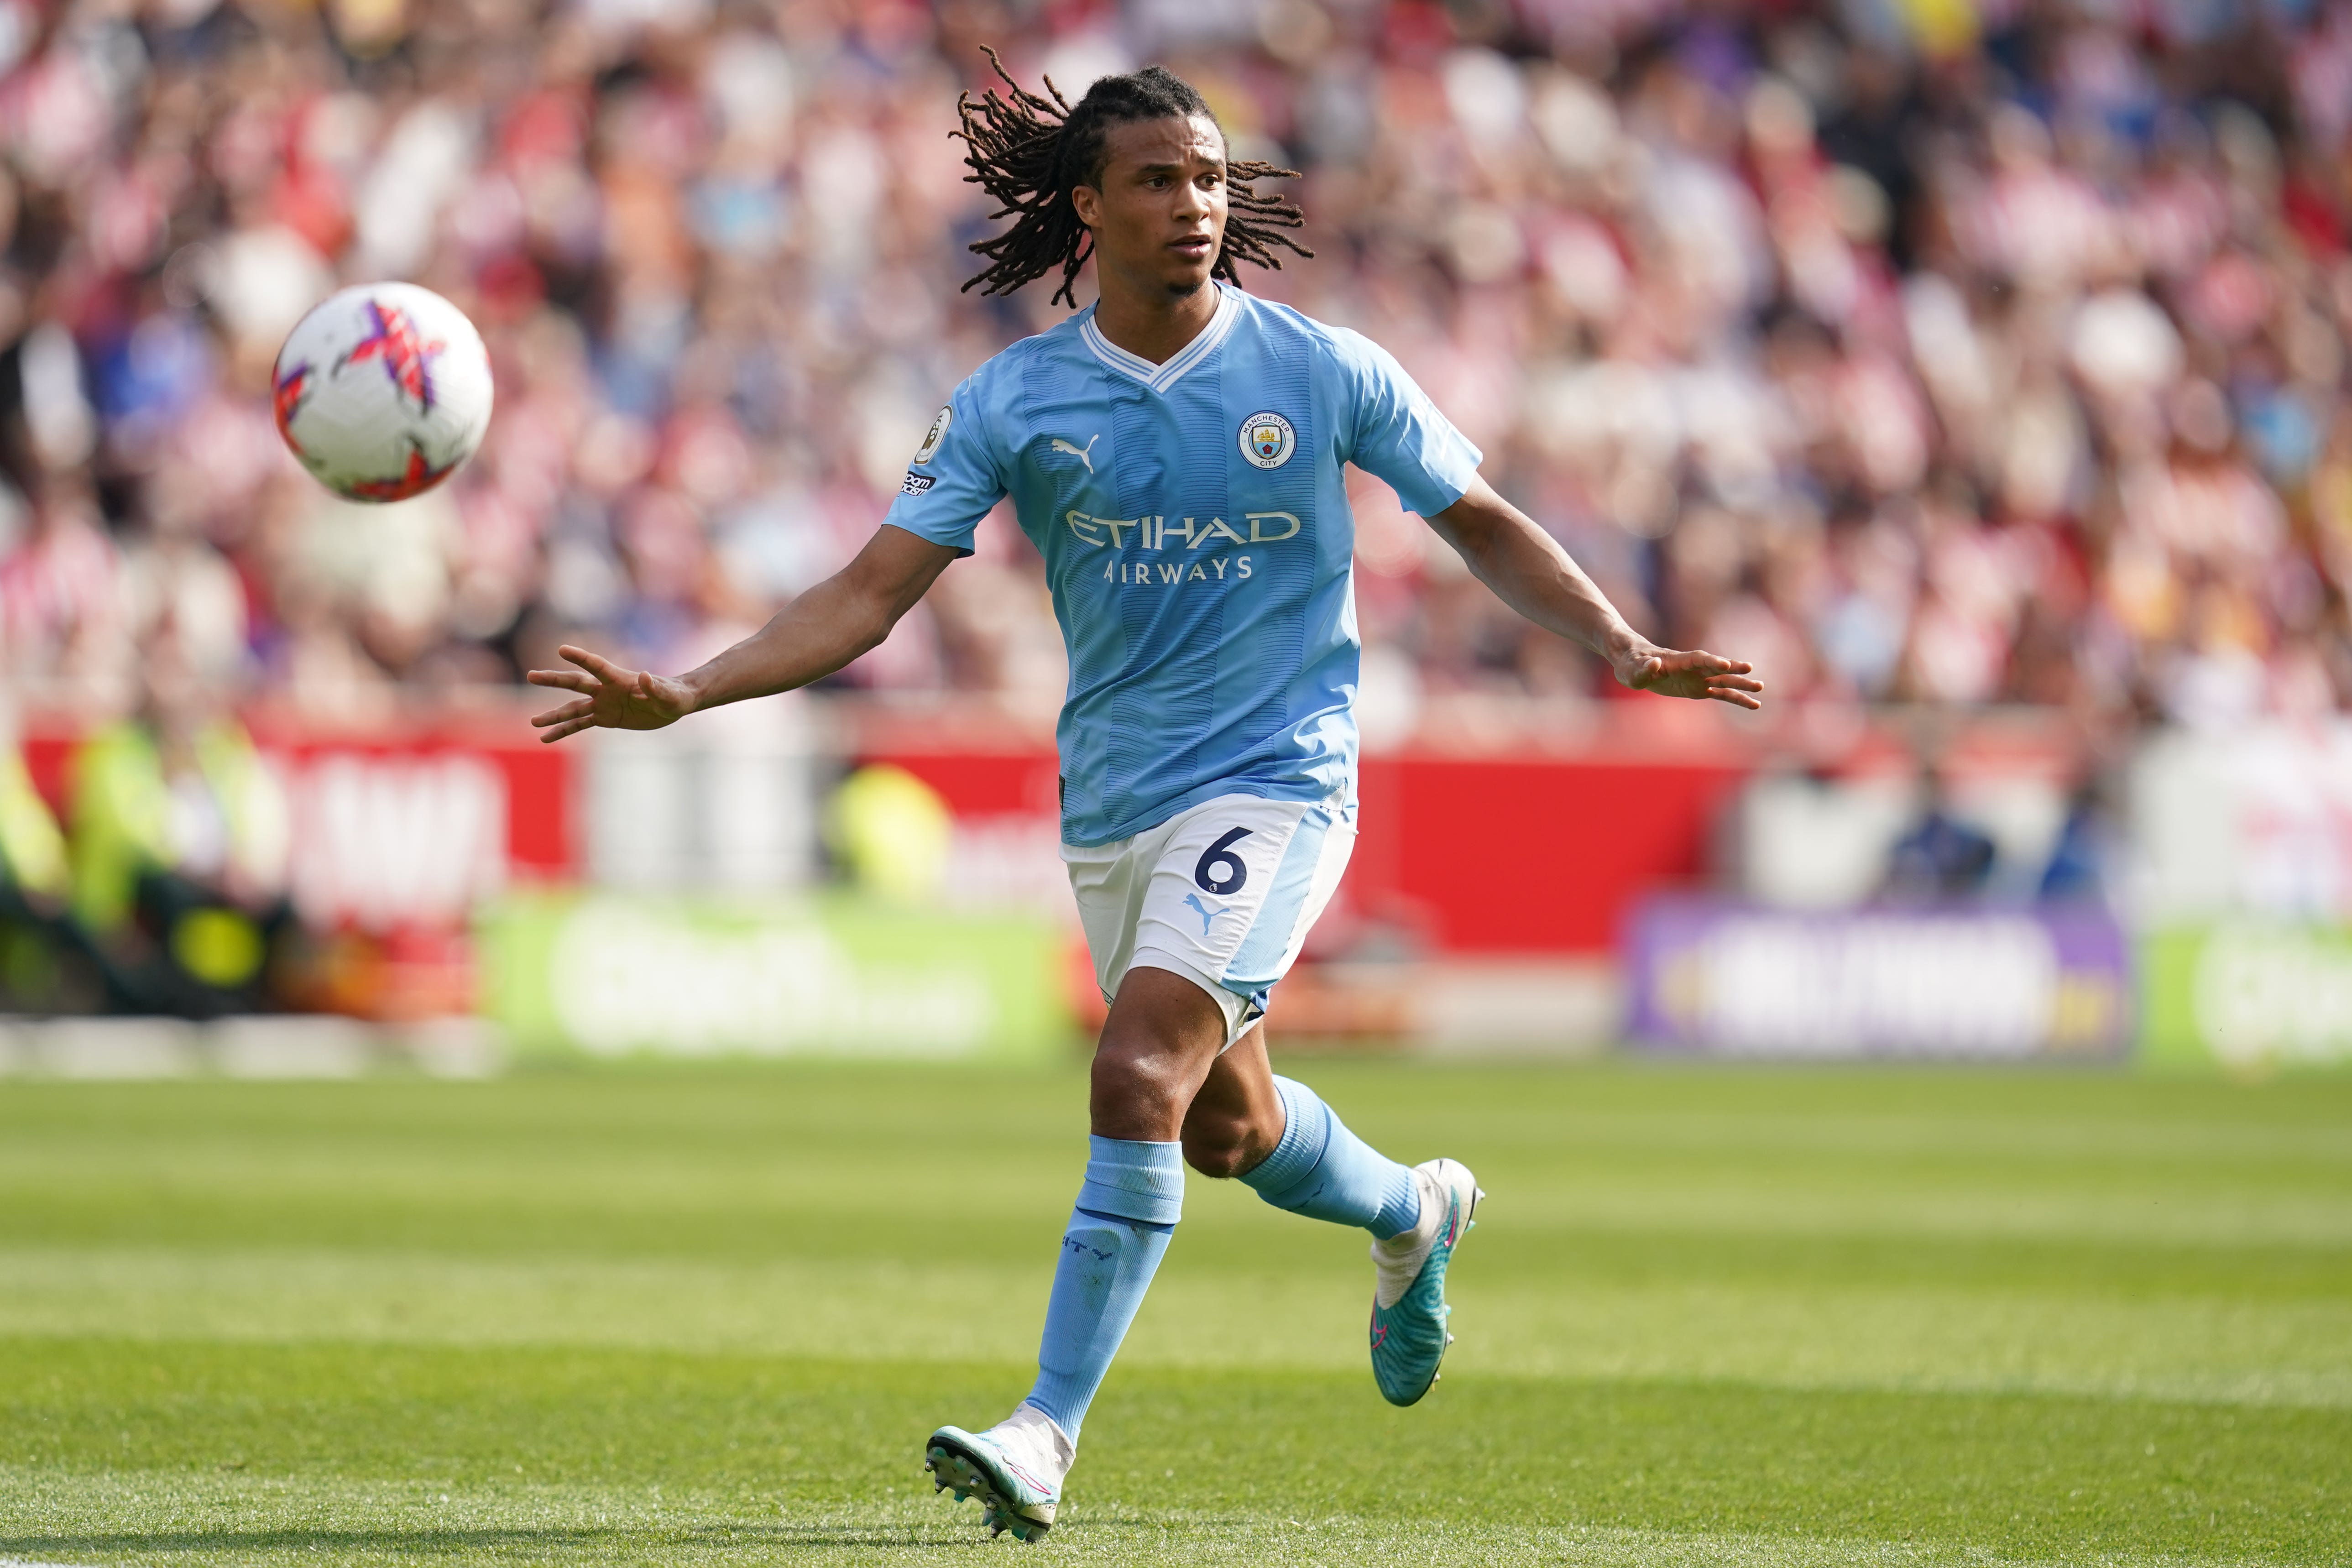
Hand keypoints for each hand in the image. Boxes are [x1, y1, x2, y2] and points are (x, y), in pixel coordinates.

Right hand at [526, 645, 695, 742]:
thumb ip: (656, 687)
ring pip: (573, 708)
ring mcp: (603, 704)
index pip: (597, 666)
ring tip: (533, 722)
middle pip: (575, 683)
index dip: (581, 658)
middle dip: (554, 680)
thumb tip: (644, 675)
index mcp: (620, 679)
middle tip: (531, 675)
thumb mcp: (668, 696)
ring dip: (554, 715)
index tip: (561, 649)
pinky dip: (563, 731)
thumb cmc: (674, 696)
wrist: (673, 704)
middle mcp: (606, 689)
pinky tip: (545, 738)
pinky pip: (580, 725)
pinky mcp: (604, 718)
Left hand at [1613, 644, 1764, 709]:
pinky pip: (1721, 693)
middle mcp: (1692, 667)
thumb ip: (1644, 668)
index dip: (1711, 661)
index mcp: (1677, 660)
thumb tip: (1655, 663)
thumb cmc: (1630, 664)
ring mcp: (1697, 677)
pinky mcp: (1698, 689)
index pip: (1697, 659)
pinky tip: (1754, 705)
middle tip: (1750, 670)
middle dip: (1732, 668)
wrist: (1633, 662)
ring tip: (1760, 687)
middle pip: (1715, 667)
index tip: (1725, 664)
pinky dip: (1737, 698)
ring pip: (1723, 680)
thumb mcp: (1631, 669)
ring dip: (1741, 684)